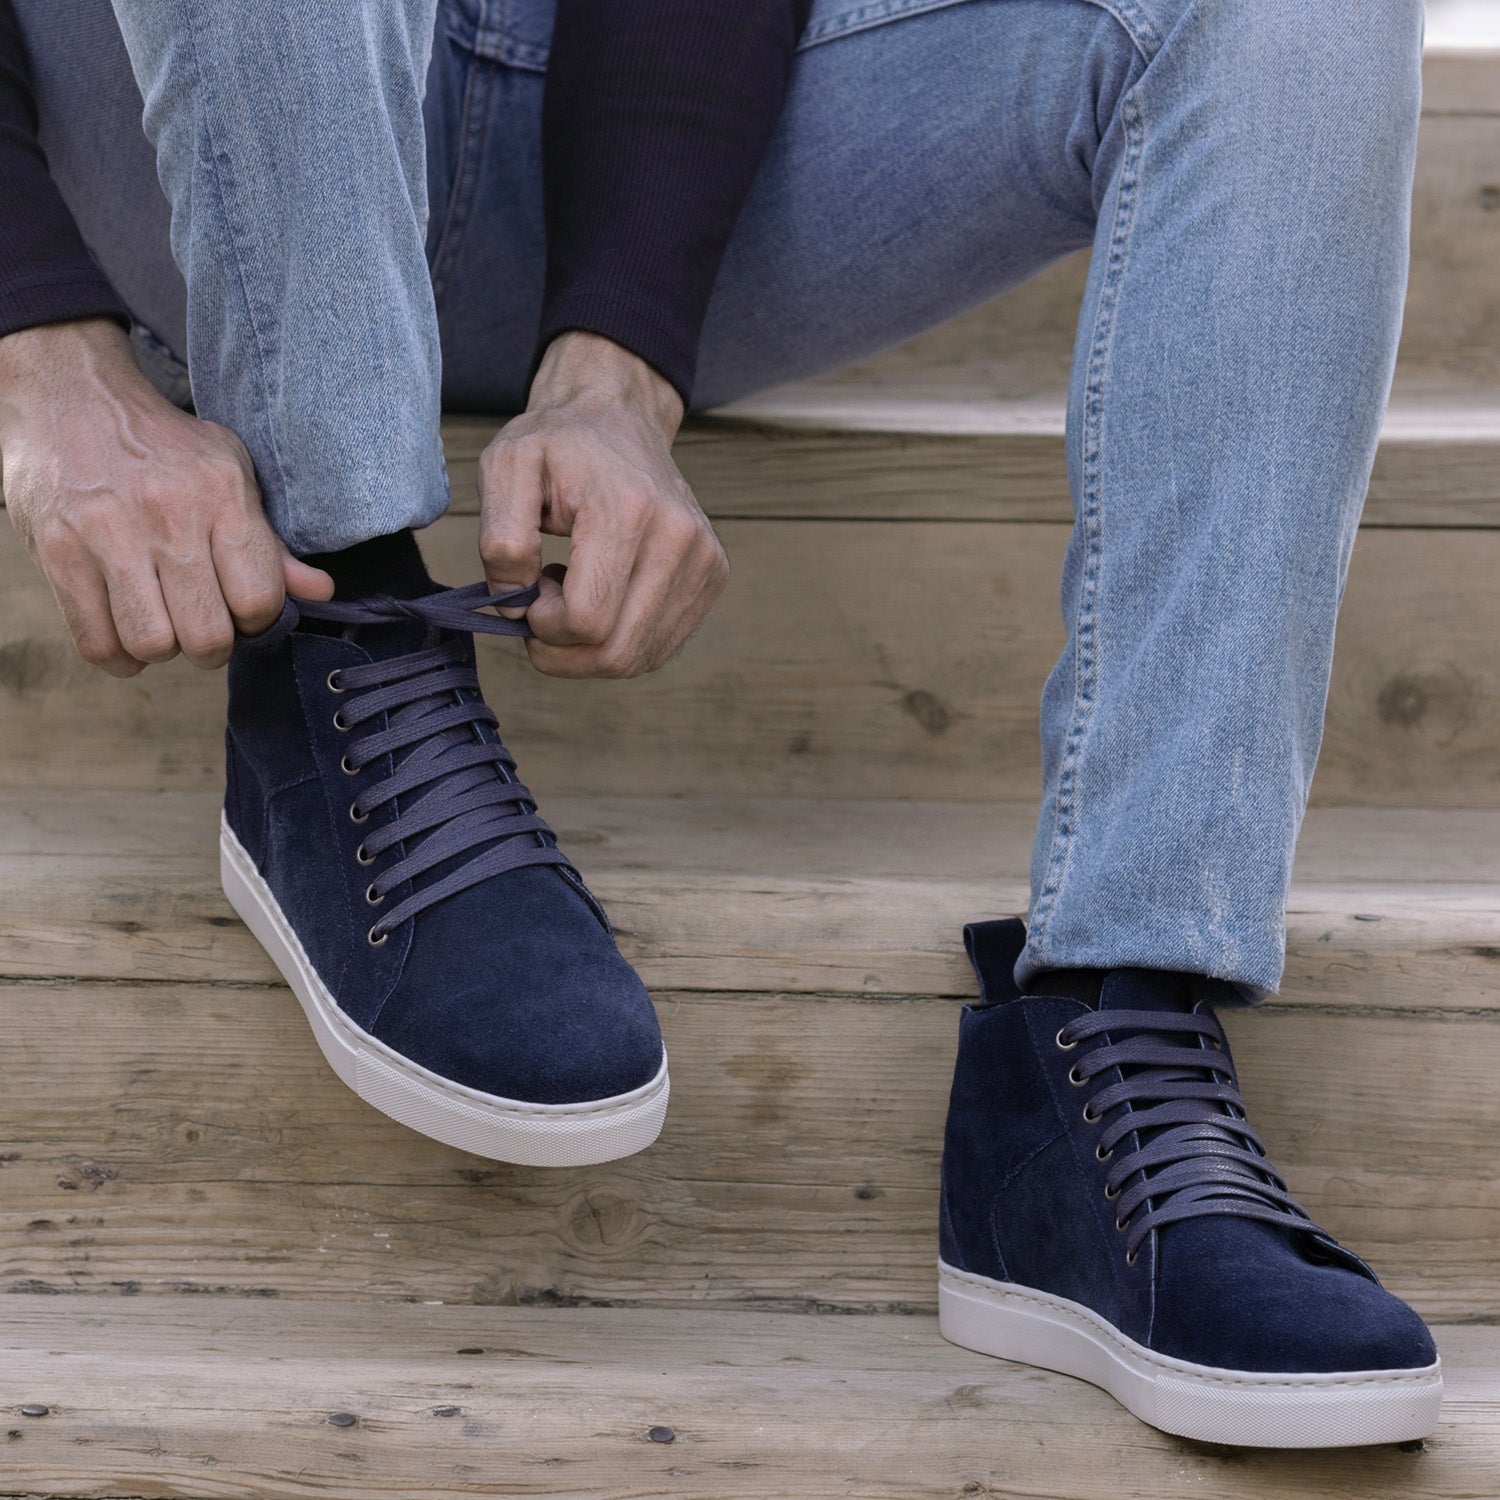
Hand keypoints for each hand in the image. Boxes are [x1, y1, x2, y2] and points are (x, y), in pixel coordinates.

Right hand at [0, 319, 331, 676]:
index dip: (257, 620)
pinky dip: (116, 656)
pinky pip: (96, 641)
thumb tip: (321, 592)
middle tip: (202, 628)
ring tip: (161, 624)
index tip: (242, 611)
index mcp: (222, 496)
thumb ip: (271, 541)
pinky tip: (124, 635)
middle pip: (207, 634)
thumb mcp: (231, 472)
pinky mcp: (58, 551)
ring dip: (162, 650)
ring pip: (153, 643)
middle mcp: (169, 516)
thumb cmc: (165, 446)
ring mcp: (108, 534)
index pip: (259, 599)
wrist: (70, 398)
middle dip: (212, 648)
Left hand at [478, 330, 727, 677]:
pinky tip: (603, 599)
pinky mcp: (713, 575)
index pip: (587, 620)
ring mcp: (704, 560)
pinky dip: (619, 641)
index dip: (543, 626)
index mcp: (628, 511)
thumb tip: (515, 606)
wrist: (619, 417)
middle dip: (564, 649)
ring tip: (574, 595)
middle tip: (544, 604)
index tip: (529, 592)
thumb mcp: (505, 469)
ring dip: (590, 648)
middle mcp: (678, 539)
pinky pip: (659, 647)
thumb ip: (499, 541)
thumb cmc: (558, 445)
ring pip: (639, 658)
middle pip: (616, 651)